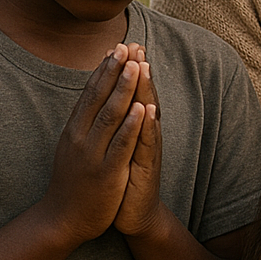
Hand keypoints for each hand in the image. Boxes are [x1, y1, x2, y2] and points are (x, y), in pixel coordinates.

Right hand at [39, 44, 143, 246]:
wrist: (63, 219)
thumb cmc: (74, 178)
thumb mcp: (74, 144)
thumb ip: (84, 120)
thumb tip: (93, 94)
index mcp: (74, 129)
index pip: (90, 93)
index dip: (104, 70)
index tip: (116, 47)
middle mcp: (81, 137)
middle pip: (99, 97)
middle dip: (115, 71)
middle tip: (127, 46)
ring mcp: (93, 154)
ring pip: (111, 115)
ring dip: (125, 89)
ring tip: (137, 66)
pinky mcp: (107, 171)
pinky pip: (121, 144)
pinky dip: (131, 125)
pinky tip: (141, 108)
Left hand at [114, 55, 164, 237]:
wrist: (136, 215)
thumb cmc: (124, 180)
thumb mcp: (118, 147)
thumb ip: (118, 124)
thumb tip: (111, 101)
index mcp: (132, 128)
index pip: (130, 92)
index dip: (126, 69)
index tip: (122, 44)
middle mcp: (143, 133)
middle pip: (141, 96)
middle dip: (137, 70)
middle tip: (136, 45)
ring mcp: (147, 148)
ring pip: (147, 115)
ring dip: (145, 90)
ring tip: (143, 67)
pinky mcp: (147, 167)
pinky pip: (148, 144)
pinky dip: (148, 126)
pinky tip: (149, 110)